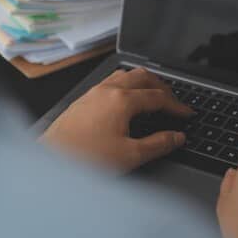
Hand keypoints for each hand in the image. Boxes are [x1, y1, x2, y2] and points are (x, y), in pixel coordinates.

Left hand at [40, 68, 192, 171]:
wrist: (50, 161)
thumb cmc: (85, 159)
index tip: (187, 113)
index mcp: (122, 100)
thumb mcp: (130, 155)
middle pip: (143, 77)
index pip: (158, 97)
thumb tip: (176, 137)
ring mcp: (93, 93)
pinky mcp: (83, 100)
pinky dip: (127, 86)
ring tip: (154, 96)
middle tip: (174, 101)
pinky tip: (126, 101)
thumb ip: (158, 144)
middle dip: (163, 87)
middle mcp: (107, 90)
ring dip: (144, 83)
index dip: (177, 105)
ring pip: (125, 75)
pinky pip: (111, 82)